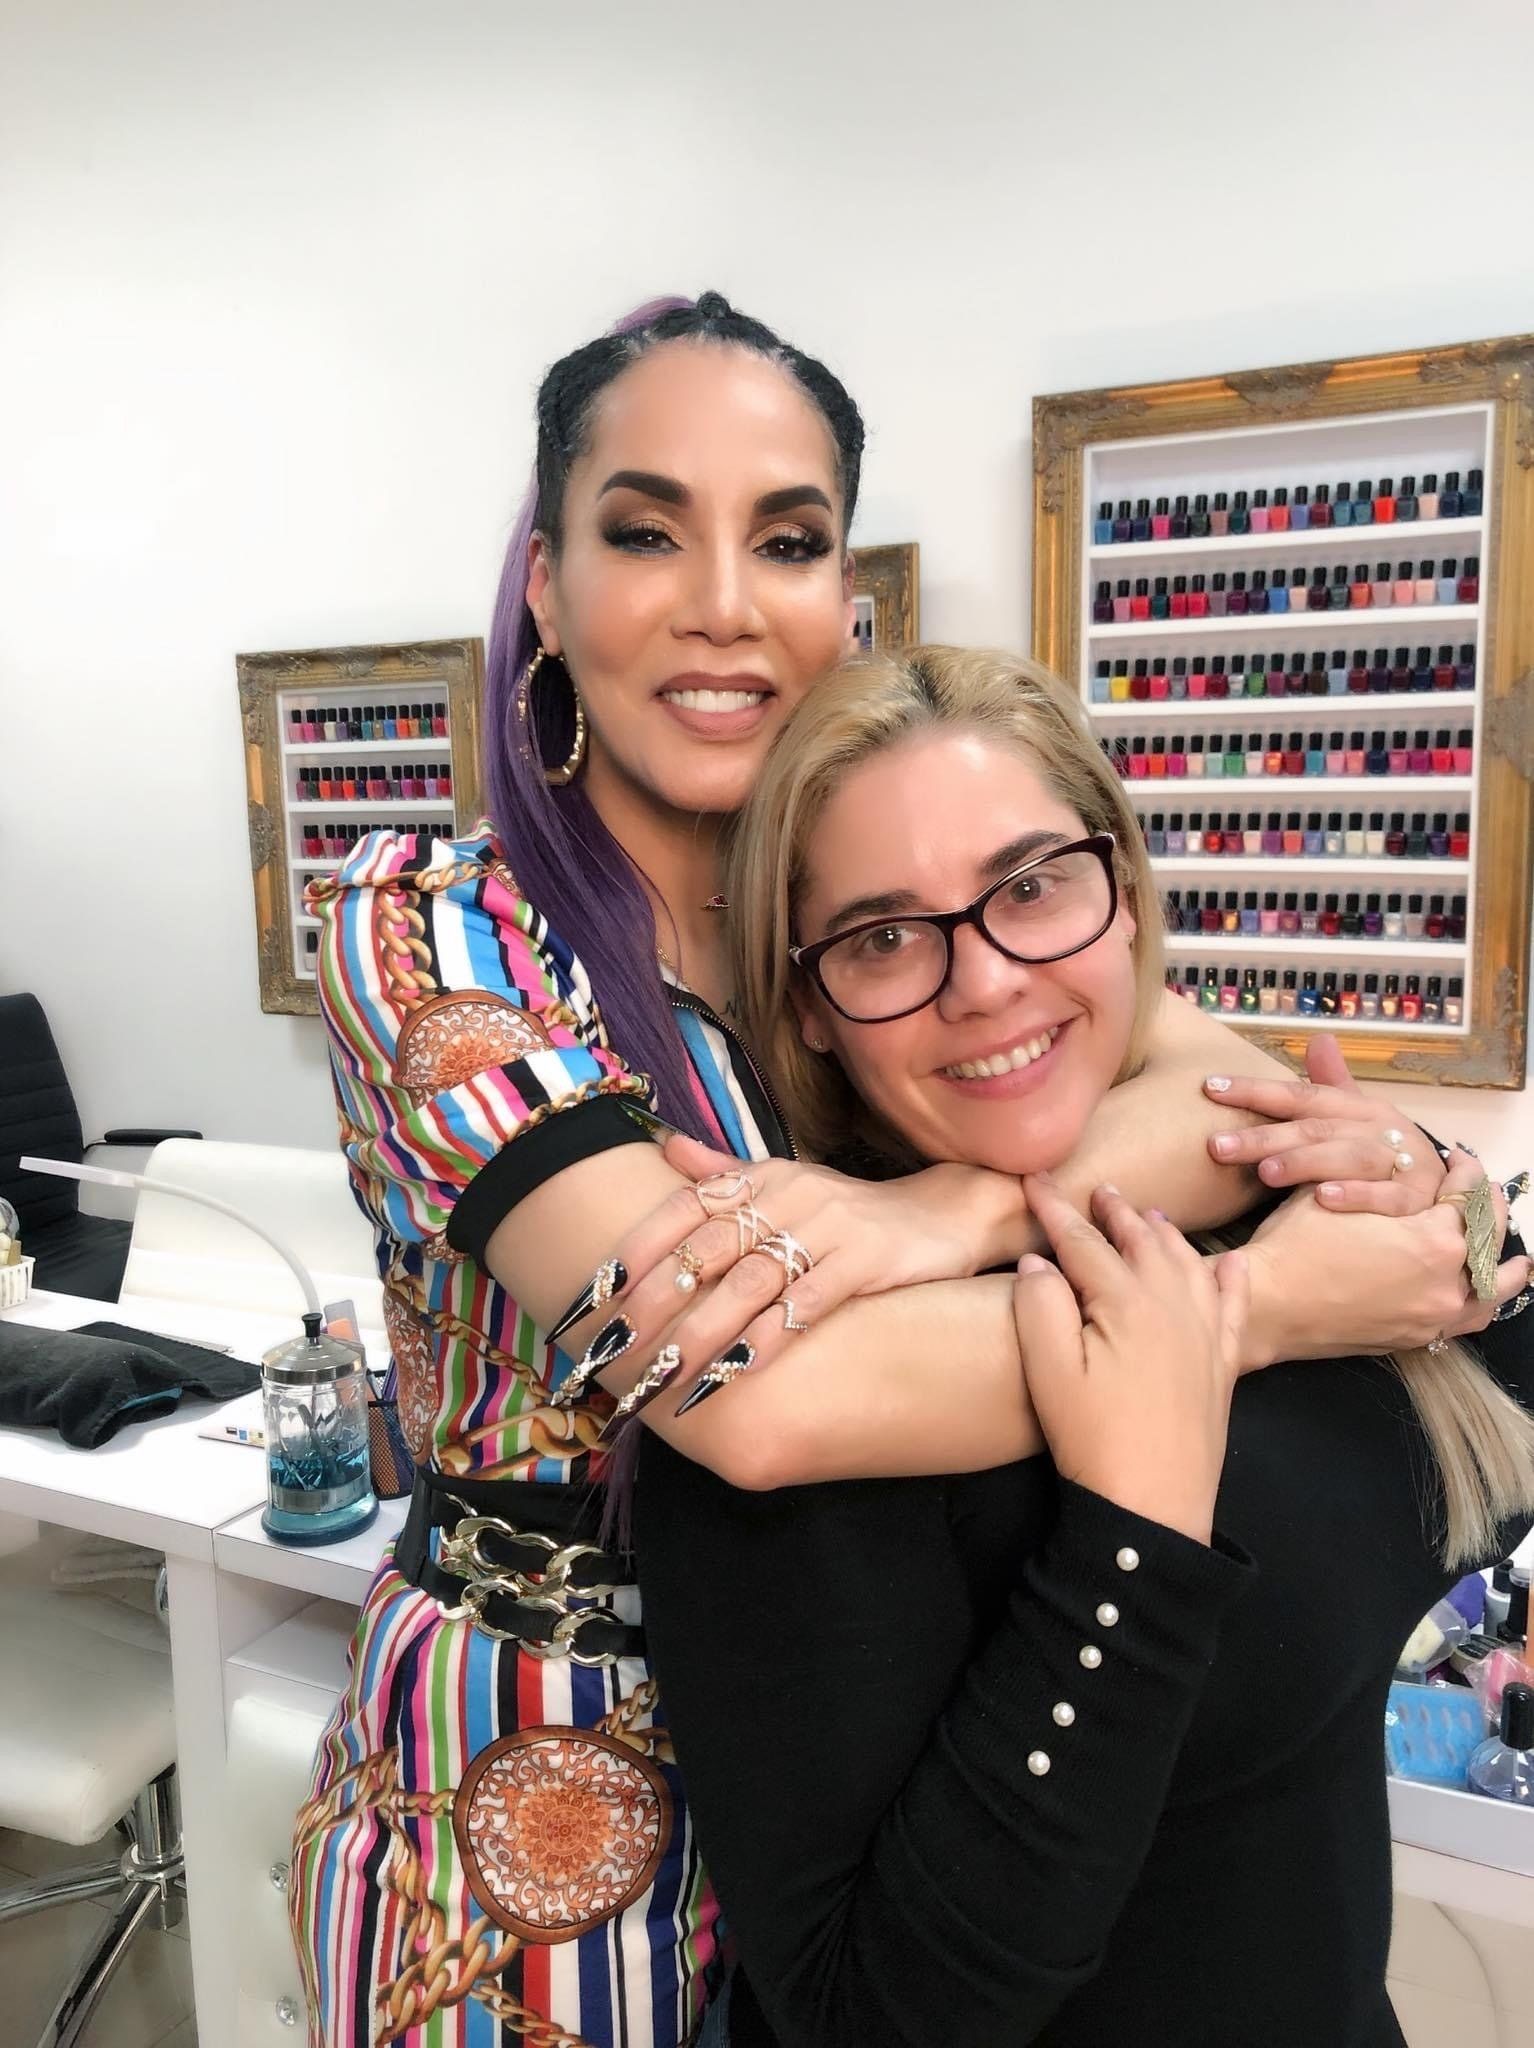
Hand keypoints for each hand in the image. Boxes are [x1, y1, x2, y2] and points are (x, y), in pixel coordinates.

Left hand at [546, 1137, 1003, 1417]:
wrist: (941, 1214)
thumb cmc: (847, 1209)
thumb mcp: (784, 1180)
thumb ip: (721, 1169)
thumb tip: (662, 1147)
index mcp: (758, 1178)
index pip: (681, 1208)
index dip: (634, 1251)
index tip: (591, 1297)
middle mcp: (785, 1196)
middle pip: (704, 1252)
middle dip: (652, 1305)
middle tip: (608, 1353)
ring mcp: (825, 1228)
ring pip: (748, 1283)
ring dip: (700, 1333)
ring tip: (660, 1376)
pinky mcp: (864, 1263)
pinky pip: (806, 1304)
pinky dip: (768, 1338)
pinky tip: (735, 1372)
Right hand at [1014, 1177, 1247, 1543]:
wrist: (1153, 1508)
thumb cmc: (1093, 1440)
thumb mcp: (1049, 1372)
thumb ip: (1039, 1305)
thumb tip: (1038, 1259)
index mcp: (1126, 1302)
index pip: (1084, 1241)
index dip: (1055, 1209)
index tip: (1033, 1180)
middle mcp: (1173, 1306)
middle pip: (1143, 1241)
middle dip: (1116, 1211)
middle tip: (1096, 1190)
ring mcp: (1204, 1334)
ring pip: (1188, 1263)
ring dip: (1165, 1234)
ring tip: (1148, 1215)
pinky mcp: (1221, 1366)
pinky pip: (1232, 1305)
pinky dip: (1229, 1277)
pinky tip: (1227, 1262)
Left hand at [1201, 1033, 1446, 1211]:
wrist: (1452, 1186)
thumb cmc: (1386, 1148)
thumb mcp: (1359, 1114)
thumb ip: (1331, 1084)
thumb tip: (1319, 1039)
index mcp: (1355, 1107)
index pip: (1298, 1095)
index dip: (1254, 1090)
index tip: (1209, 1088)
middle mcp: (1374, 1129)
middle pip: (1313, 1129)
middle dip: (1263, 1137)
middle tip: (1216, 1147)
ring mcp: (1397, 1163)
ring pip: (1347, 1158)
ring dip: (1305, 1163)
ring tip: (1265, 1172)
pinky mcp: (1414, 1199)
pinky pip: (1386, 1198)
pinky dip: (1357, 1198)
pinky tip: (1323, 1201)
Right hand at [1238, 1145, 1529, 1368]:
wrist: (1263, 1306)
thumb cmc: (1295, 1245)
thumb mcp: (1335, 1188)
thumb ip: (1383, 1173)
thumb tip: (1404, 1154)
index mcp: (1435, 1243)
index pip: (1467, 1198)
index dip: (1466, 1172)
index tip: (1461, 1158)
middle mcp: (1447, 1286)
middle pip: (1487, 1243)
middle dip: (1487, 1212)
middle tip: (1484, 1192)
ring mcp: (1432, 1319)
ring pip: (1490, 1292)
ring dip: (1499, 1268)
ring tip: (1513, 1259)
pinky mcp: (1413, 1340)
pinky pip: (1464, 1323)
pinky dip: (1476, 1304)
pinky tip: (1472, 1297)